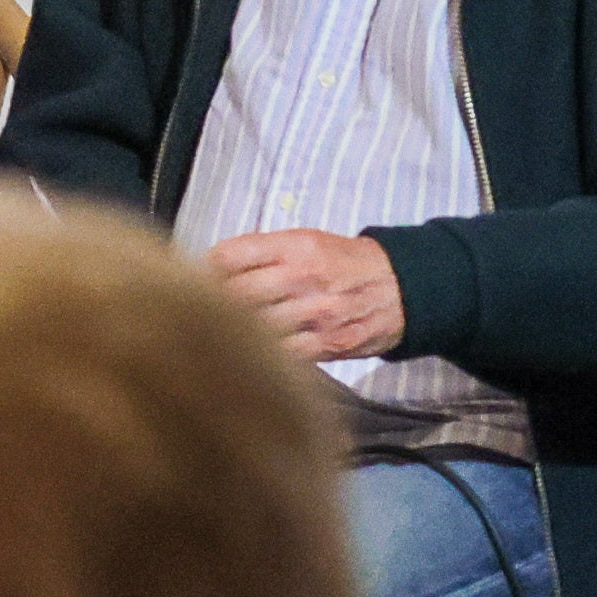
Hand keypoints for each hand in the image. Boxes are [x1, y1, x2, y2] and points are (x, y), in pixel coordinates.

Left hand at [208, 227, 404, 363]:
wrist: (399, 289)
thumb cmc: (345, 263)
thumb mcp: (307, 240)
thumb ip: (263, 252)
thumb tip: (212, 267)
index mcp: (295, 246)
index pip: (230, 256)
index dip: (204, 270)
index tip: (196, 279)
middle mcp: (303, 276)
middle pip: (235, 294)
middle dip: (212, 304)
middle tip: (199, 312)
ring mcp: (314, 313)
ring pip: (255, 327)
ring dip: (234, 333)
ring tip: (220, 336)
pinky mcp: (326, 345)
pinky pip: (281, 354)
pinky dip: (261, 355)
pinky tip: (252, 353)